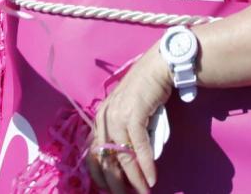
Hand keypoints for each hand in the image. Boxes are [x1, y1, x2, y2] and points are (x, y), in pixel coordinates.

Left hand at [87, 47, 172, 193]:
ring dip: (134, 179)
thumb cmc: (144, 92)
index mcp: (100, 119)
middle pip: (106, 159)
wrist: (157, 68)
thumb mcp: (127, 112)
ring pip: (123, 156)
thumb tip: (126, 162)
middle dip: (116, 184)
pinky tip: (151, 179)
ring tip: (143, 193)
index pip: (92, 153)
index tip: (109, 189)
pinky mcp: (133, 115)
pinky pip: (138, 147)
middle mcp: (104, 118)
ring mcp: (117, 116)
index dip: (99, 174)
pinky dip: (145, 165)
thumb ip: (122, 133)